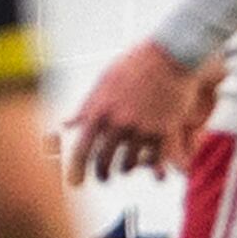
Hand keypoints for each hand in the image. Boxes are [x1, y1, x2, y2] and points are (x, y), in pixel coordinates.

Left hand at [66, 38, 225, 183]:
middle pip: (104, 160)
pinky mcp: (166, 130)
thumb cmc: (134, 65)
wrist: (170, 55)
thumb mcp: (103, 83)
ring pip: (130, 163)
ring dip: (126, 168)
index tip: (74, 182)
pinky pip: (159, 160)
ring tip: (124, 168)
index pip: (82, 147)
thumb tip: (67, 123)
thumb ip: (86, 107)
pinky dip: (157, 169)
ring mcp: (143, 128)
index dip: (76, 169)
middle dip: (101, 173)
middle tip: (102, 178)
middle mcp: (118, 123)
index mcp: (99, 110)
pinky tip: (156, 174)